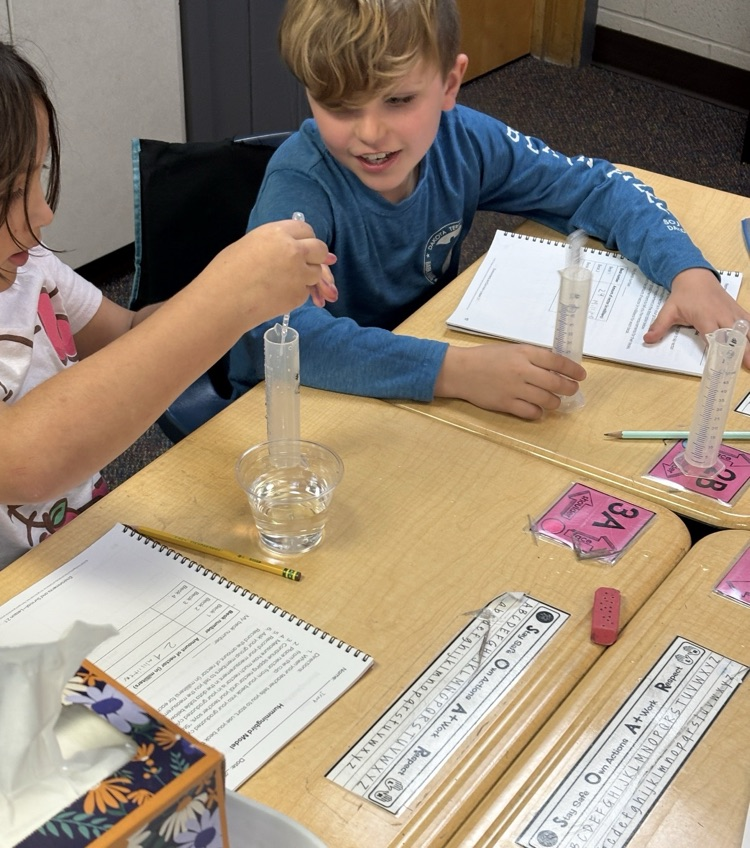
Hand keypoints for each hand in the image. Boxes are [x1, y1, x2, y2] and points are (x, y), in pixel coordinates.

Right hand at [215, 219, 335, 324]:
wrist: (222, 301)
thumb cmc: (227, 273)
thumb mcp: (251, 245)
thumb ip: (277, 244)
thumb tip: (299, 248)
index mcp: (277, 233)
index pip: (306, 230)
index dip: (306, 240)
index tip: (304, 247)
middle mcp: (293, 250)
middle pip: (320, 249)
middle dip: (317, 257)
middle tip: (306, 265)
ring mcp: (299, 273)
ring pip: (316, 272)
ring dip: (307, 277)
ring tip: (281, 283)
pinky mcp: (299, 295)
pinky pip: (306, 292)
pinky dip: (297, 294)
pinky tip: (277, 296)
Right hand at [435, 342, 586, 419]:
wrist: (461, 371)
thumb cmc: (485, 358)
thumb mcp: (511, 350)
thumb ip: (532, 357)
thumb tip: (555, 367)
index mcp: (524, 353)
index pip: (557, 362)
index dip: (573, 370)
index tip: (581, 375)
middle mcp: (522, 371)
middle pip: (556, 383)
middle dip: (569, 388)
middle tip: (572, 390)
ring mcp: (514, 389)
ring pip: (547, 400)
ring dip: (555, 402)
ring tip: (554, 402)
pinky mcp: (506, 404)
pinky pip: (531, 413)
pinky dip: (538, 413)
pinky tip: (537, 410)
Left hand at [644, 268, 749, 366]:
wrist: (695, 276)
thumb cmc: (683, 295)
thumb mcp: (668, 310)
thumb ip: (659, 326)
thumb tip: (647, 339)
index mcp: (705, 317)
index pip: (714, 337)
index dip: (719, 350)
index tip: (722, 364)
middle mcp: (722, 315)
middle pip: (734, 336)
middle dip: (741, 351)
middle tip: (746, 366)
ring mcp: (732, 312)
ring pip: (745, 329)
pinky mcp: (737, 309)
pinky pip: (749, 321)